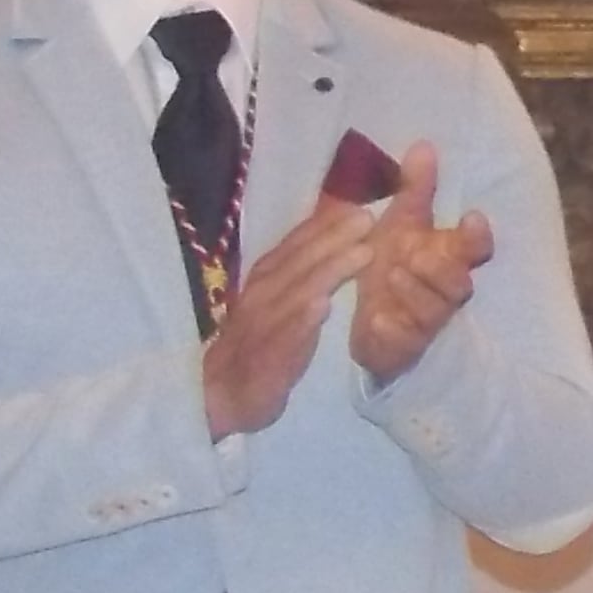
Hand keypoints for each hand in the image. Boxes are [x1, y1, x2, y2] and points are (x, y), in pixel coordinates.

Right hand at [201, 198, 378, 438]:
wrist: (223, 393)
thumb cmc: (260, 341)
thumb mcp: (280, 300)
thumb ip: (301, 269)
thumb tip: (334, 236)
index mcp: (266, 278)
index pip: (296, 244)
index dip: (324, 222)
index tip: (359, 200)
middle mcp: (261, 294)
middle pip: (298, 260)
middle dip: (332, 236)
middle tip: (368, 216)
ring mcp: (262, 325)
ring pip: (297, 292)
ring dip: (328, 271)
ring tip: (363, 252)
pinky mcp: (266, 358)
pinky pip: (285, 336)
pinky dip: (303, 320)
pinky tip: (323, 307)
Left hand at [346, 142, 495, 385]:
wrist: (368, 318)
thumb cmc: (392, 263)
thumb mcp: (400, 223)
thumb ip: (414, 190)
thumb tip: (424, 145)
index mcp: (447, 256)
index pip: (476, 247)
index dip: (477, 236)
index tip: (472, 217)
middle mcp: (443, 289)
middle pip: (459, 283)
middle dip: (441, 269)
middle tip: (418, 254)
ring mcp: (426, 319)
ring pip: (433, 310)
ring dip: (416, 293)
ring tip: (394, 275)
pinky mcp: (404, 345)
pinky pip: (404, 339)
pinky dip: (392, 330)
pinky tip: (376, 320)